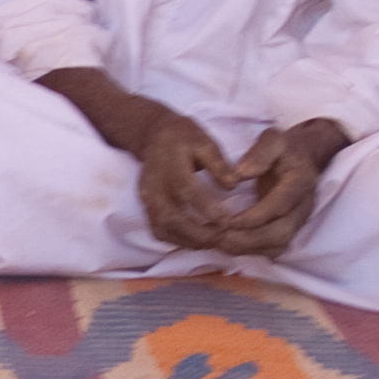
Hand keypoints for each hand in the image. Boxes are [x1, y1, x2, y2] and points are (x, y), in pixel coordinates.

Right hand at [129, 106, 245, 249]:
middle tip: (224, 238)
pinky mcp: (145, 208)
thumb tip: (233, 185)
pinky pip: (159, 232)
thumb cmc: (183, 137)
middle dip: (199, 234)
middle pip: (172, 218)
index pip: (187, 191)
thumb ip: (218, 163)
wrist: (153, 135)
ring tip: (214, 243)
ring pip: (164, 230)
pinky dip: (178, 241)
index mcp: (169, 166)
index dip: (207, 208)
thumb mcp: (204, 141)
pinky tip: (198, 241)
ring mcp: (147, 200)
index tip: (228, 221)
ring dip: (189, 241)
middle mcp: (154, 187)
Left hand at [206, 121, 344, 259]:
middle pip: (281, 232)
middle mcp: (304, 206)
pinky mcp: (290, 230)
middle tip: (220, 237)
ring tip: (220, 243)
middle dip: (250, 239)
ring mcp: (299, 221)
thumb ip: (260, 152)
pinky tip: (229, 245)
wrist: (301, 158)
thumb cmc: (283, 148)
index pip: (280, 206)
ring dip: (249, 248)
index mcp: (301, 182)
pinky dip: (252, 251)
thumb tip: (241, 174)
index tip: (228, 220)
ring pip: (278, 245)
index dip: (255, 216)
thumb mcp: (273, 138)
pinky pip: (274, 249)